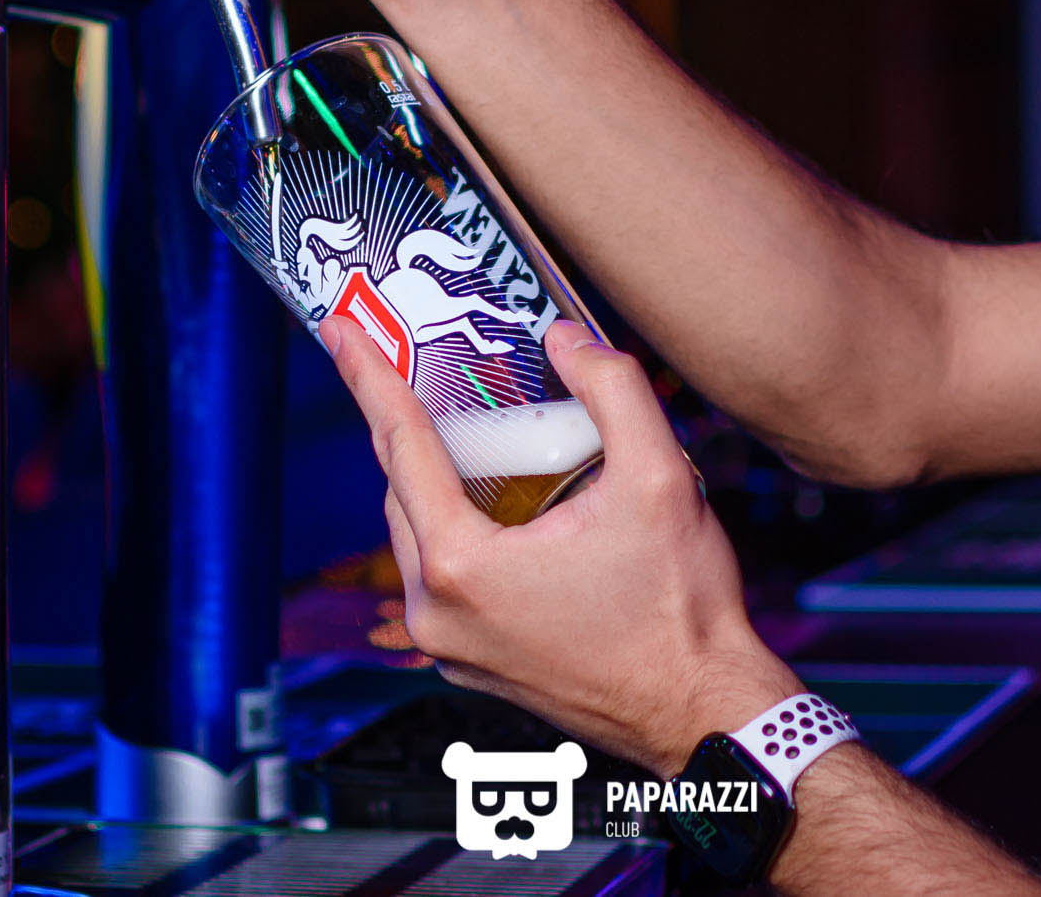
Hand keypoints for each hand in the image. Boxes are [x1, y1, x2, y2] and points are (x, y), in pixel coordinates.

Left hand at [320, 315, 802, 776]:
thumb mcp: (658, 478)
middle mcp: (438, 613)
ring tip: (480, 435)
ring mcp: (449, 648)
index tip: (340, 328)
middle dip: (411, 424)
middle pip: (403, 489)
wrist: (701, 711)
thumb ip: (612, 389)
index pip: (400, 443)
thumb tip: (567, 339)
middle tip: (422, 367)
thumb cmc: (681, 614)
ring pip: (418, 535)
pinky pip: (441, 579)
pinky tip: (502, 505)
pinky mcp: (470, 664)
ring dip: (440, 480)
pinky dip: (458, 530)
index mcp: (462, 566)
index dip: (368, 374)